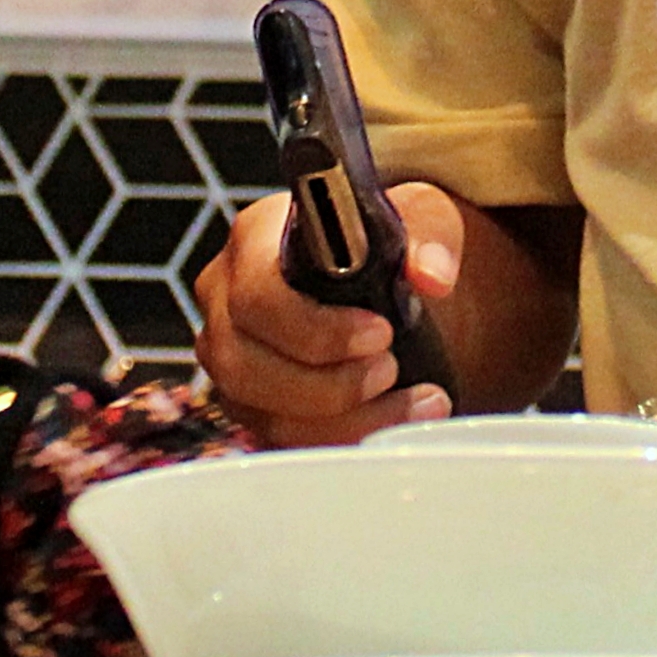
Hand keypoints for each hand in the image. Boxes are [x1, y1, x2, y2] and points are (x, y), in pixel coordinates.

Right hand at [190, 182, 461, 446]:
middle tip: (391, 369)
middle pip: (245, 364)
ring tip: (415, 401)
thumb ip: (429, 234)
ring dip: (348, 421)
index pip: (258, 295)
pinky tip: (394, 421)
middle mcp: (225, 300)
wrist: (377, 279)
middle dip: (329, 384)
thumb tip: (431, 275)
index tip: (381, 333)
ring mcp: (231, 358)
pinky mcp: (251, 404)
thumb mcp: (417, 216)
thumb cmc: (382, 242)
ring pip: (265, 413)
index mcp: (253, 240)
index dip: (316, 328)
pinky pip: (284, 441)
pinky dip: (344, 439)